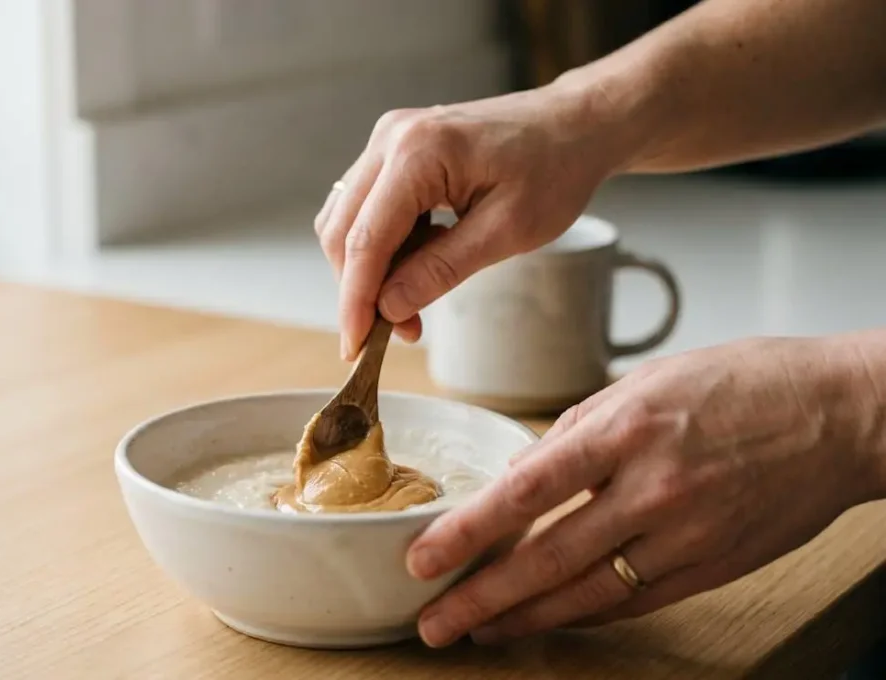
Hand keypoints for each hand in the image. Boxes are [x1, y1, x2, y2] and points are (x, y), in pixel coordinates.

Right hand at [313, 84, 622, 359]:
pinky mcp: (394, 149)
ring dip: (366, 269)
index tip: (356, 347)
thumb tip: (388, 308)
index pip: (365, 240)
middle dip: (359, 289)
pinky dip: (378, 244)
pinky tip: (417, 260)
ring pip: (345, 220)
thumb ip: (441, 270)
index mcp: (419, 152)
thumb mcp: (507, 231)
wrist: (574, 124)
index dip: (355, 300)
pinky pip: (364, 206)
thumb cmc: (554, 168)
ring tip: (411, 298)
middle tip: (398, 330)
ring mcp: (388, 139)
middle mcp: (391, 138)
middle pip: (342, 231)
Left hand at [404, 336, 885, 646]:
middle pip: (548, 557)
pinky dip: (584, 614)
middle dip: (481, 596)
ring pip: (588, 593)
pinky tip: (545, 620)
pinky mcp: (713, 566)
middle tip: (432, 620)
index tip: (423, 556)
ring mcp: (686, 535)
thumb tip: (521, 474)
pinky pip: (635, 600)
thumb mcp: (647, 381)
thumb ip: (578, 429)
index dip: (468, 532)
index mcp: (627, 428)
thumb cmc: (746, 383)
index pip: (527, 491)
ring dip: (524, 618)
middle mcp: (653, 488)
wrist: (844, 414)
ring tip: (476, 629)